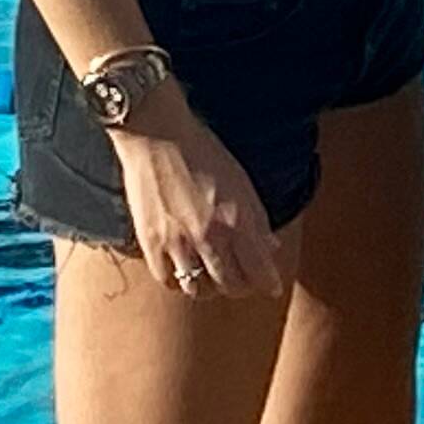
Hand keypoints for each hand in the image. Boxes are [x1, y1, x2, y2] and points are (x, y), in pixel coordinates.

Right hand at [109, 110, 288, 298]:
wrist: (157, 135)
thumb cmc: (203, 151)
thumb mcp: (240, 180)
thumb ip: (256, 217)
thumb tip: (271, 246)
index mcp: (237, 220)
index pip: (259, 269)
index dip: (268, 283)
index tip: (272, 288)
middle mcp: (210, 237)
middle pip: (230, 284)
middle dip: (240, 287)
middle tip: (242, 282)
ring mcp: (179, 243)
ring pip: (198, 289)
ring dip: (209, 288)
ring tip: (212, 280)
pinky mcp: (151, 242)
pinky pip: (167, 279)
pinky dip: (177, 281)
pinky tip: (182, 272)